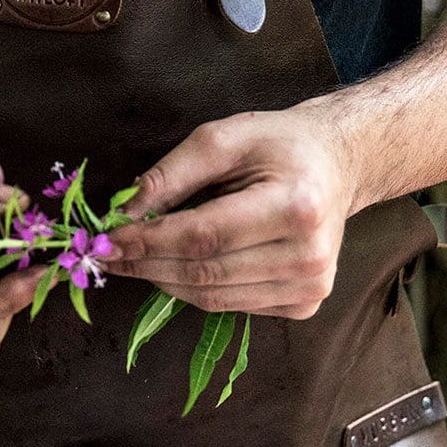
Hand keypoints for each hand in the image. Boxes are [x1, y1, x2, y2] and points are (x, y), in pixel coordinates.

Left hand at [103, 105, 358, 317]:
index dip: (149, 242)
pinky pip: (233, 307)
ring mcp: (310, 286)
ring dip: (166, 281)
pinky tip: (184, 267)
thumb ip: (171, 176)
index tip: (108, 240)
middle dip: (148, 264)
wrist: (338, 165)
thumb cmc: (280, 145)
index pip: (203, 237)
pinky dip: (198, 290)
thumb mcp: (224, 139)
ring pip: (213, 299)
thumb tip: (123, 216)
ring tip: (140, 259)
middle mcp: (307, 255)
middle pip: (204, 274)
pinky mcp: (305, 305)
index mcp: (294, 206)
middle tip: (111, 254)